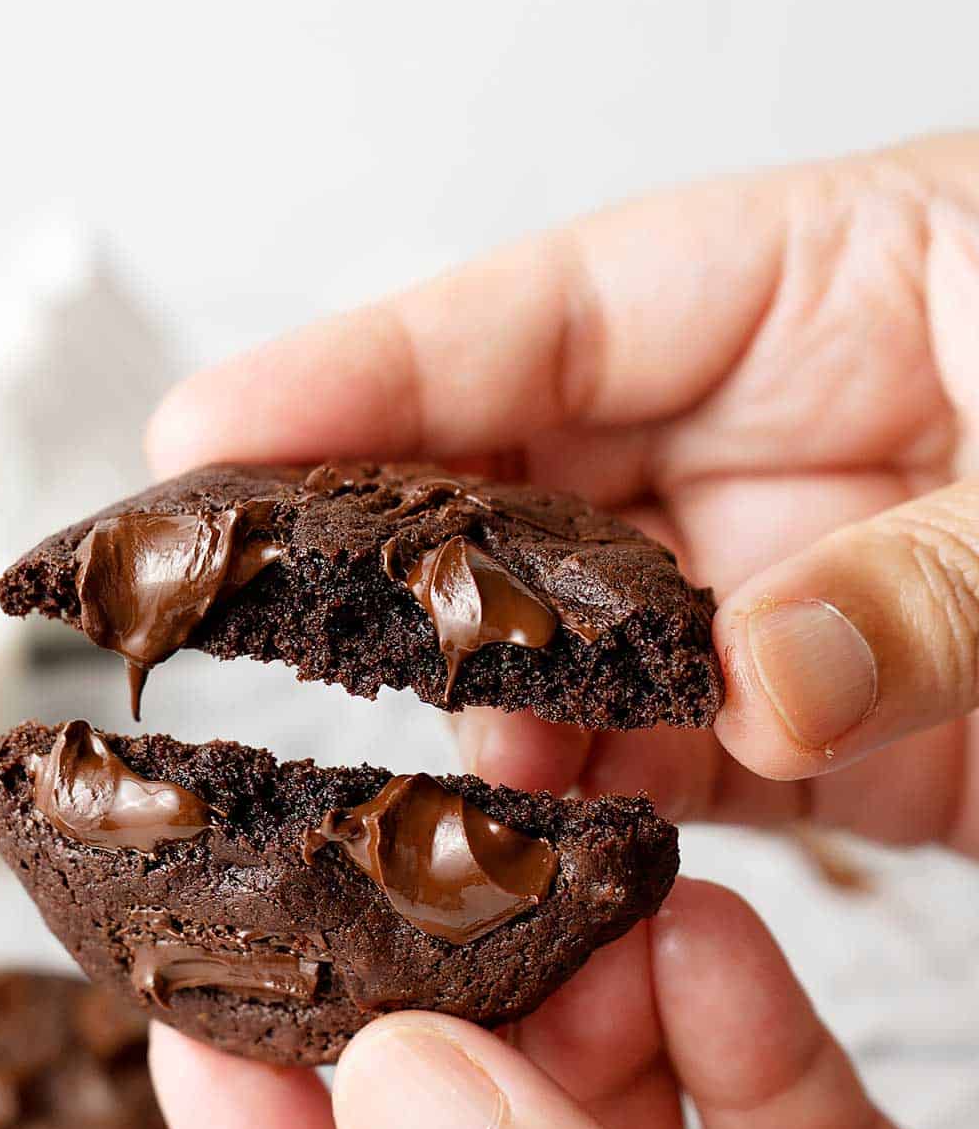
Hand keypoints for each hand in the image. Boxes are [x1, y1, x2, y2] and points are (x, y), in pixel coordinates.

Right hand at [147, 133, 978, 854]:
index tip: (220, 434)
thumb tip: (758, 678)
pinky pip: (665, 758)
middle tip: (239, 620)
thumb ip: (935, 571)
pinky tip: (529, 846)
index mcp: (840, 282)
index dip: (373, 369)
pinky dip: (592, 806)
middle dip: (385, 557)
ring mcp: (789, 584)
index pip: (561, 310)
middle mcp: (785, 432)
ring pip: (577, 643)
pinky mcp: (827, 721)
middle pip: (527, 479)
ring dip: (491, 714)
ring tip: (415, 782)